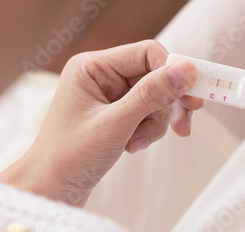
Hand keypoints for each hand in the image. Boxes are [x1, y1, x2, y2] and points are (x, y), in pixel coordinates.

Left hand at [0, 40, 202, 205]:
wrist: (50, 191)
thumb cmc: (68, 157)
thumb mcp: (115, 124)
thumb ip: (152, 94)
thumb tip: (186, 70)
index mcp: (93, 67)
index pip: (147, 53)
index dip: (173, 71)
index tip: (193, 93)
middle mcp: (102, 76)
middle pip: (155, 76)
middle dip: (166, 104)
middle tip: (182, 124)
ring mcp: (110, 95)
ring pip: (156, 97)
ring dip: (155, 122)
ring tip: (137, 142)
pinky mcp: (117, 112)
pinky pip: (149, 112)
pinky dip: (148, 129)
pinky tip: (132, 145)